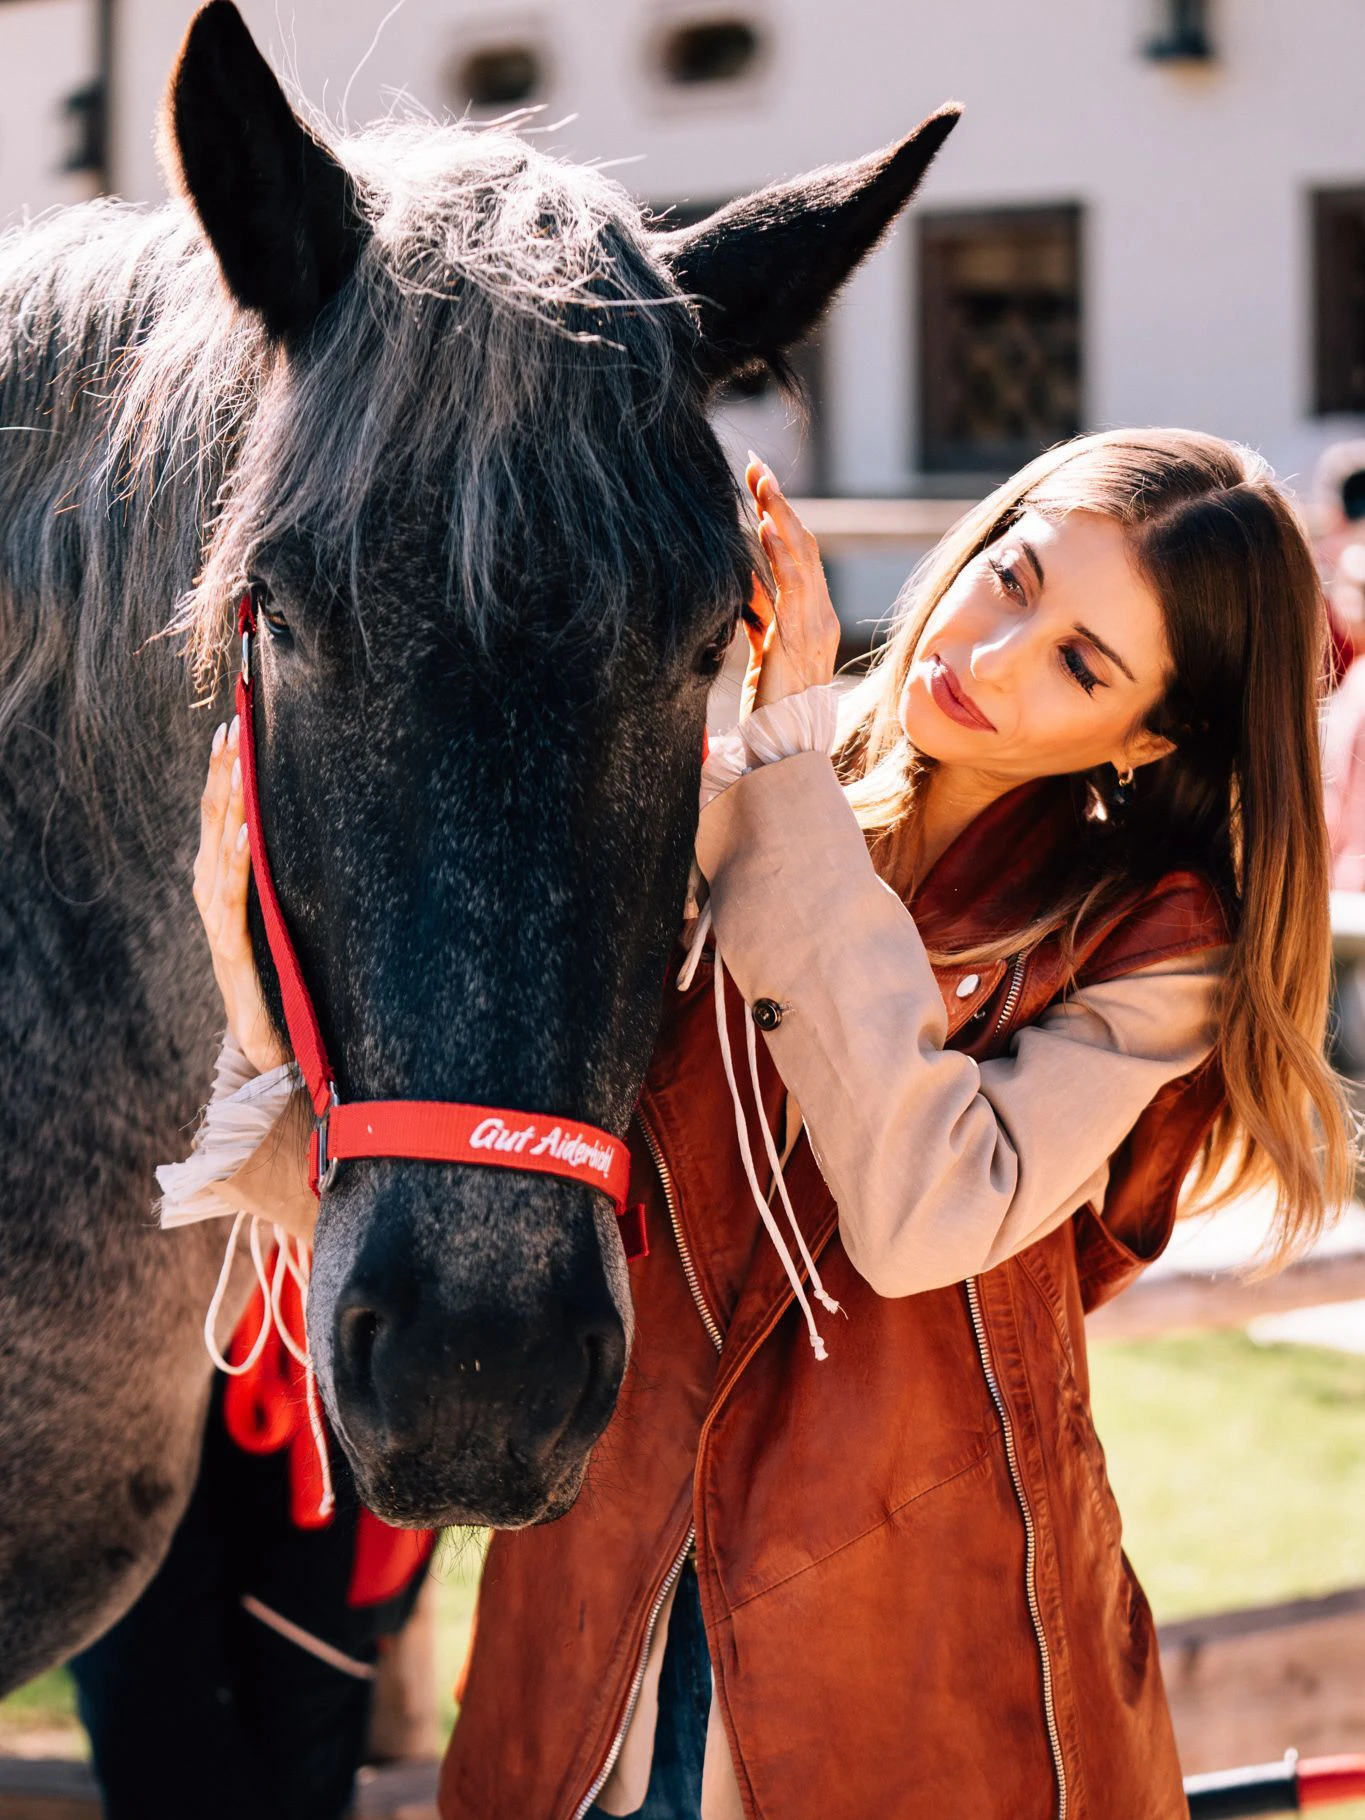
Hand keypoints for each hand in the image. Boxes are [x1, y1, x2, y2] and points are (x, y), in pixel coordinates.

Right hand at [193, 717, 289, 1075]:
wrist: (262, 1035)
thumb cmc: (272, 970)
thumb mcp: (274, 908)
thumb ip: (273, 871)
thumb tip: (292, 825)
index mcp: (218, 875)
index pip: (219, 810)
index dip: (224, 767)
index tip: (235, 721)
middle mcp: (208, 887)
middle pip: (213, 816)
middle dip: (223, 769)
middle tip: (234, 723)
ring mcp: (213, 915)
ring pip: (218, 845)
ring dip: (228, 800)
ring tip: (238, 758)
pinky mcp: (227, 943)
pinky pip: (231, 893)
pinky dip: (237, 858)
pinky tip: (247, 830)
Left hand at [741, 455, 840, 715]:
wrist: (782, 749)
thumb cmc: (772, 705)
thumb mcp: (763, 648)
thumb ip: (759, 614)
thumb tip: (746, 582)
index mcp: (811, 616)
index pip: (798, 552)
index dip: (781, 515)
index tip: (759, 481)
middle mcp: (818, 616)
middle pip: (802, 545)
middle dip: (779, 504)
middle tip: (757, 466)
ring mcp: (811, 627)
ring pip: (801, 559)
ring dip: (780, 517)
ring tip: (762, 482)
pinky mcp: (796, 642)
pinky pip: (792, 591)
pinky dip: (781, 557)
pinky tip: (767, 530)